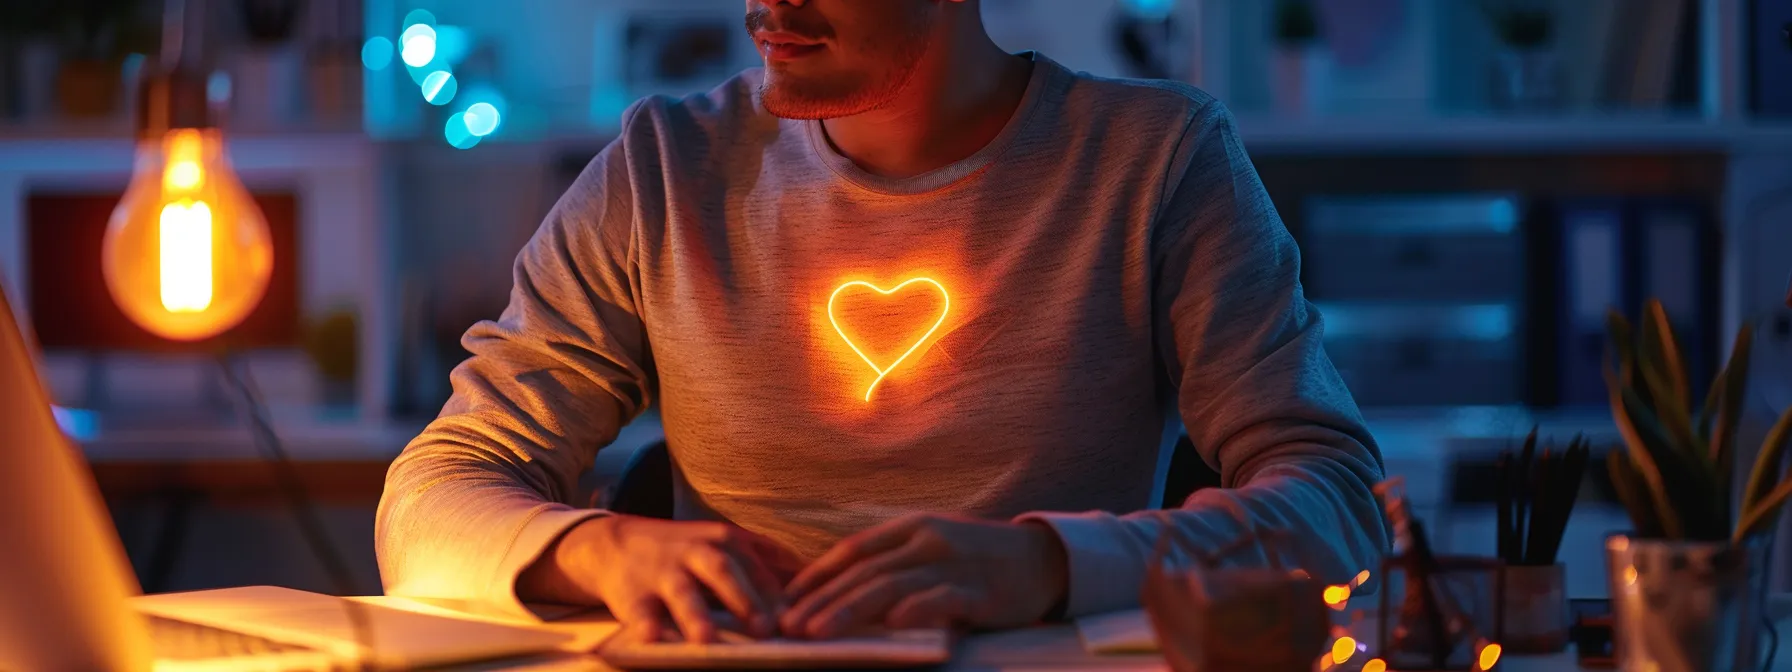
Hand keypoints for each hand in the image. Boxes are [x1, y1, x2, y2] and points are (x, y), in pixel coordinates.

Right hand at [518, 515, 802, 642]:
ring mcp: (663, 573)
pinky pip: (638, 612)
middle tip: (766, 630)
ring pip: (682, 593)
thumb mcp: (728, 546)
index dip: (783, 594)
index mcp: (727, 542)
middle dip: (745, 600)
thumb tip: (822, 585)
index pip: (761, 567)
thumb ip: (770, 564)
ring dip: (696, 617)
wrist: (616, 543)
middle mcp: (697, 553)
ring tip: (707, 641)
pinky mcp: (632, 595)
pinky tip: (653, 639)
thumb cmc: (687, 553)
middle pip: (724, 572)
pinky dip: (645, 625)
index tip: (805, 620)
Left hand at [779, 514, 1068, 638]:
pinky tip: (891, 624)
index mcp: (912, 527)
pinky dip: (916, 609)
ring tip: (818, 632)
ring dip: (849, 609)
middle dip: (821, 600)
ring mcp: (954, 565)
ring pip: (892, 585)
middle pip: (864, 571)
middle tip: (788, 625)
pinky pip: (943, 599)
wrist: (1045, 560)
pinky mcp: (982, 592)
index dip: (817, 574)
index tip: (785, 600)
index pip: (853, 550)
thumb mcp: (932, 548)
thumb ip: (893, 563)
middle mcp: (928, 541)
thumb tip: (842, 591)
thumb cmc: (979, 559)